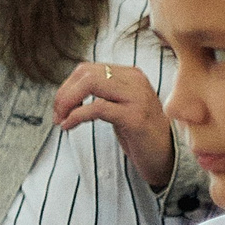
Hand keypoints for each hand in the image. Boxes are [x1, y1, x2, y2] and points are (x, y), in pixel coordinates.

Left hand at [53, 61, 175, 189]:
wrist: (166, 155)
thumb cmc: (138, 132)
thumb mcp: (118, 105)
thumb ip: (100, 92)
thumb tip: (63, 92)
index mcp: (130, 75)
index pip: (86, 69)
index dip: (65, 87)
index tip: (59, 107)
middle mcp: (135, 81)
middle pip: (85, 73)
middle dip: (63, 94)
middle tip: (57, 115)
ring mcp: (137, 97)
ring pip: (90, 84)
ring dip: (67, 103)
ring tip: (61, 120)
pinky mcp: (135, 117)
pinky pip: (97, 108)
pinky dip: (76, 116)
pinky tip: (68, 127)